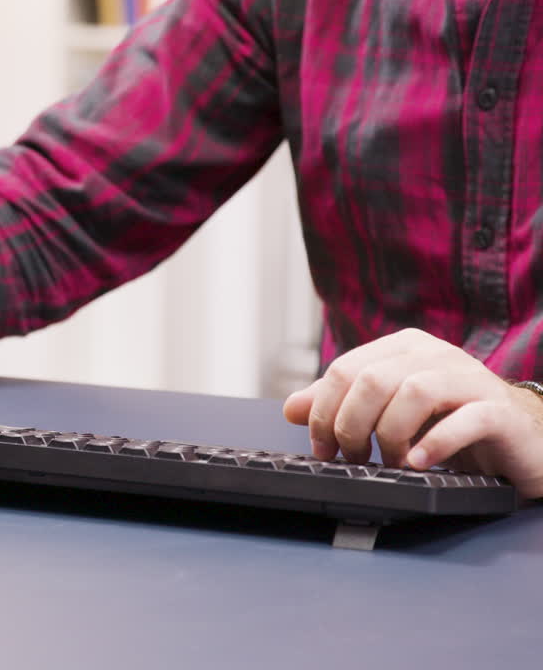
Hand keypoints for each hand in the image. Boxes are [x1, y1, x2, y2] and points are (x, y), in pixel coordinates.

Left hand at [282, 328, 542, 497]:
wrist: (520, 440)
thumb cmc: (449, 424)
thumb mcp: (389, 412)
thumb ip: (341, 406)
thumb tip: (292, 408)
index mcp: (403, 349)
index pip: (344, 369)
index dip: (323, 412)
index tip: (322, 448)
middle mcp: (436, 356)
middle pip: (372, 380)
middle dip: (351, 425)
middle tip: (353, 458)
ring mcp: (470, 380)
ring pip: (413, 393)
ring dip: (391, 436)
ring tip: (390, 462)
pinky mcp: (499, 411)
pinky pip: (464, 419)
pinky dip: (435, 444)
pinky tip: (419, 463)